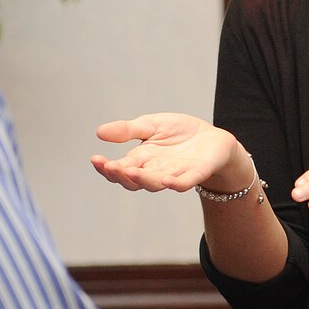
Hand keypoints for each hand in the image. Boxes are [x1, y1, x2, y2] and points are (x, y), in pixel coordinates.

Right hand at [91, 114, 250, 194]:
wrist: (212, 138)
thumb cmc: (180, 133)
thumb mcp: (151, 125)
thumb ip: (127, 130)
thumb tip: (99, 132)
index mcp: (142, 159)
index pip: (120, 168)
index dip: (107, 167)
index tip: (95, 159)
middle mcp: (155, 171)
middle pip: (133, 180)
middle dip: (120, 175)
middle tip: (110, 167)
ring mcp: (175, 174)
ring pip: (155, 183)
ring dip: (142, 179)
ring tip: (130, 172)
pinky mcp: (196, 174)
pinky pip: (184, 183)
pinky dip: (176, 184)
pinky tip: (167, 181)